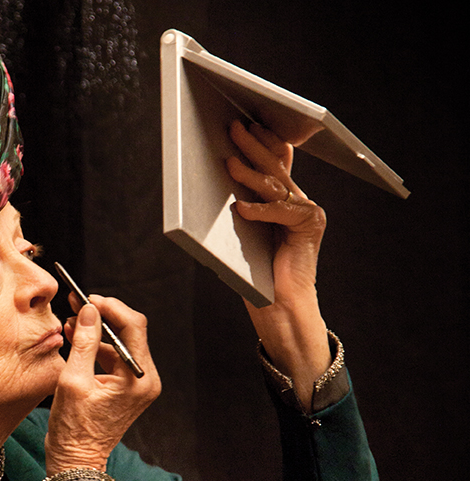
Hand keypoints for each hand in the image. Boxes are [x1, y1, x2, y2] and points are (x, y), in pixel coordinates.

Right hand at [45, 296, 159, 473]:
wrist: (76, 460)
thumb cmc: (74, 430)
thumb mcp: (73, 381)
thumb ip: (83, 342)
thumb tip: (88, 310)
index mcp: (139, 379)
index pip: (133, 328)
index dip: (110, 308)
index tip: (88, 299)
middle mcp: (145, 380)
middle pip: (129, 333)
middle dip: (103, 317)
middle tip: (78, 304)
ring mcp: (137, 385)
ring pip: (120, 344)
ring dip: (97, 332)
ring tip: (72, 323)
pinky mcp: (127, 389)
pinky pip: (115, 359)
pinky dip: (97, 348)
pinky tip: (77, 340)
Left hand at [227, 120, 331, 403]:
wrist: (280, 309)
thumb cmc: (257, 276)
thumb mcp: (245, 233)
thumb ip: (243, 205)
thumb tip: (221, 176)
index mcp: (286, 201)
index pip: (276, 162)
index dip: (262, 140)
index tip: (245, 122)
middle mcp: (300, 202)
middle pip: (275, 167)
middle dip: (253, 145)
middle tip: (234, 127)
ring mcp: (307, 214)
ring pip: (275, 186)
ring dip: (250, 173)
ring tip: (229, 162)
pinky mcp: (308, 228)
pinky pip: (280, 213)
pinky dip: (260, 211)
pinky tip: (242, 208)